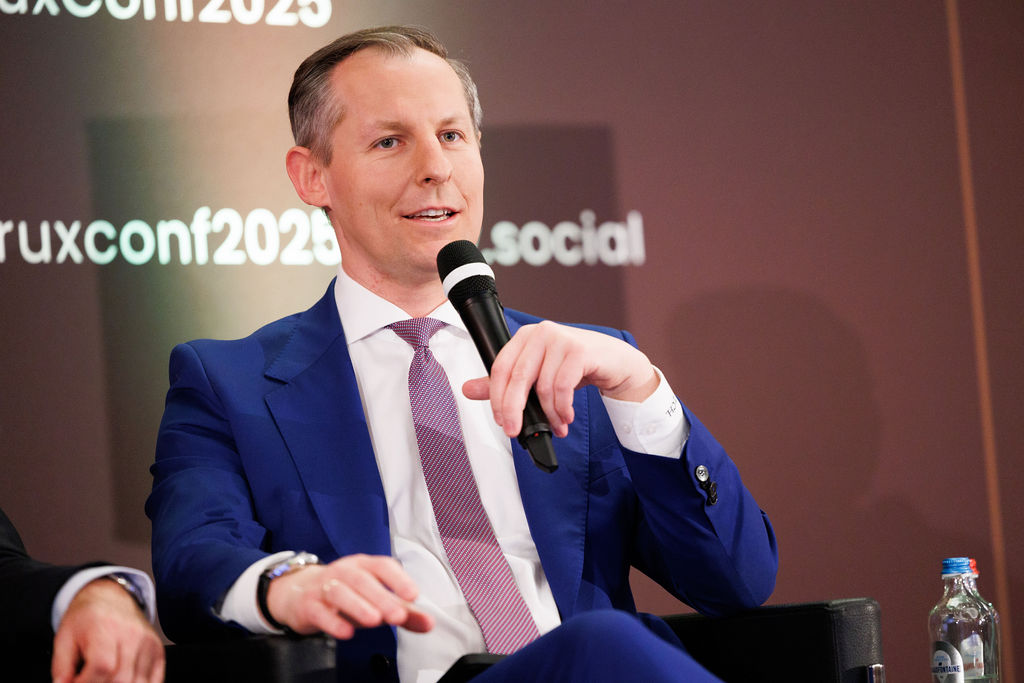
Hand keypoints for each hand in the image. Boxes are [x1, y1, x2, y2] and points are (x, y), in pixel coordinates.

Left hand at [51, 577, 164, 682]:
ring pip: (138, 682)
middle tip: (90, 681)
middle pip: (121, 678)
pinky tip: (124, 681)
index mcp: (105, 627)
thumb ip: (61, 667)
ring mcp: (148, 642)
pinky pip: (155, 680)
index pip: (102, 667)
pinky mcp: (158, 649)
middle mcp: (132, 634)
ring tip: (104, 680)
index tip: (75, 682)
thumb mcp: (63, 638)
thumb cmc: (86, 618)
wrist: (111, 598)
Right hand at [265, 554, 433, 639]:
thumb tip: (429, 623)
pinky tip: (346, 632)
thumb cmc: (346, 595)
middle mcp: (344, 571)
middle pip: (362, 580)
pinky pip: (319, 611)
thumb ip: (404, 611)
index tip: (413, 595)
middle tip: (398, 616)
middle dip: (382, 598)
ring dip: (358, 605)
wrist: (300, 594)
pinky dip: (333, 622)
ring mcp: (324, 586)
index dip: (398, 579)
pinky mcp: (308, 605)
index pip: (383, 566)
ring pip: (339, 591)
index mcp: (364, 566)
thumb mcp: (376, 600)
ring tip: (374, 621)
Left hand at [463, 321, 659, 437]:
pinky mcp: (580, 350)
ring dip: (548, 414)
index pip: (500, 368)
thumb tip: (468, 389)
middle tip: (516, 432)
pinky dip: (562, 408)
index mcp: (524, 337)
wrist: (614, 362)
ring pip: (543, 387)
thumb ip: (505, 383)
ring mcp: (561, 339)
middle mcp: (540, 333)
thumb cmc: (575, 367)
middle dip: (515, 410)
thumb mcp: (538, 375)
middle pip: (517, 378)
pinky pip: (563, 387)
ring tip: (556, 425)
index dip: (496, 398)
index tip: (501, 421)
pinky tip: (566, 418)